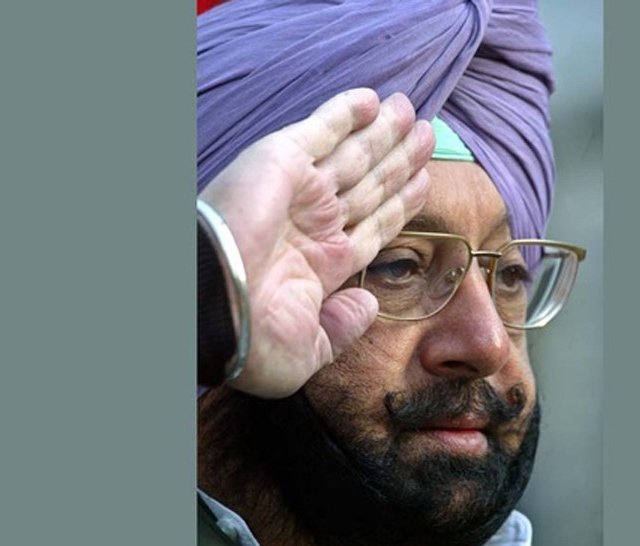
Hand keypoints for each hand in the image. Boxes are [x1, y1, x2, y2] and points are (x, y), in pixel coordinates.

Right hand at [200, 89, 433, 397]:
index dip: (401, 202)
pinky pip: (321, 129)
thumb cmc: (253, 340)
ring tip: (414, 115)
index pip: (375, 225)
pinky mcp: (281, 160)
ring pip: (356, 155)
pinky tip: (373, 100)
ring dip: (385, 134)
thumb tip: (368, 305)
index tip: (424, 182)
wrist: (212, 306)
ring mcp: (300, 191)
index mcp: (323, 265)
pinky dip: (346, 112)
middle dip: (399, 161)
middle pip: (372, 185)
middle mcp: (315, 224)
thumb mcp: (309, 350)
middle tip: (428, 136)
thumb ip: (344, 327)